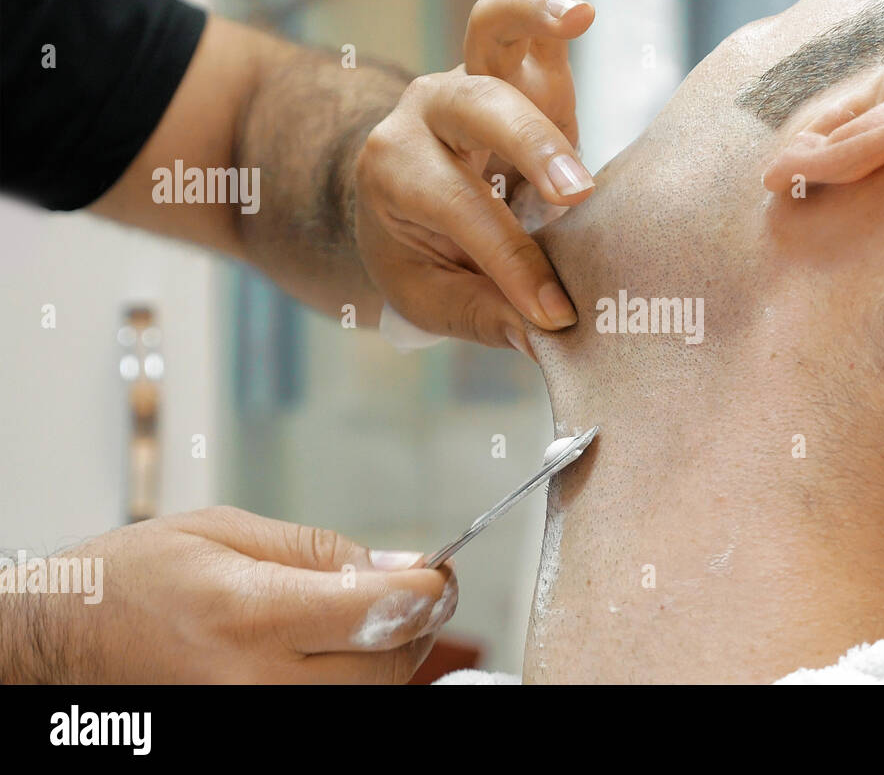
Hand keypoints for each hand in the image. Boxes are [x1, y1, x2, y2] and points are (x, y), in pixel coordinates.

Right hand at [4, 506, 454, 682]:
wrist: (64, 645)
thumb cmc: (135, 580)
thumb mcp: (227, 532)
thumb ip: (322, 551)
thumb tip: (403, 565)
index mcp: (252, 614)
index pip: (382, 611)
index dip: (429, 588)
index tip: (439, 571)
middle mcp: (259, 681)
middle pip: (389, 663)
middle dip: (418, 622)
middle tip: (413, 588)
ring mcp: (257, 718)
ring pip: (371, 696)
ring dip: (390, 655)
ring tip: (367, 616)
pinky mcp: (255, 731)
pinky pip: (339, 711)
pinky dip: (356, 681)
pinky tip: (339, 651)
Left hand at [353, 0, 597, 357]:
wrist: (394, 203)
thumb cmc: (418, 252)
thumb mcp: (431, 298)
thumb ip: (484, 313)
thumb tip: (546, 333)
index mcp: (395, 174)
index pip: (465, 215)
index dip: (514, 266)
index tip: (554, 312)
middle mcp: (428, 113)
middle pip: (478, 112)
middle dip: (531, 151)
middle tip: (575, 194)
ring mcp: (466, 78)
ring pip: (492, 34)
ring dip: (536, 19)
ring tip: (579, 19)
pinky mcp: (506, 66)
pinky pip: (526, 17)